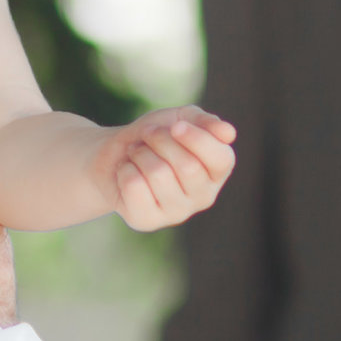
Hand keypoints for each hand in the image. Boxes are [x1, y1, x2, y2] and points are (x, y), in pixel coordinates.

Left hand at [98, 107, 234, 228]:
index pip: (222, 159)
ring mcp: (176, 213)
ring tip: (136, 154)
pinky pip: (134, 185)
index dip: (197, 138)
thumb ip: (204, 122)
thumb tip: (228, 133)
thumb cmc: (152, 137)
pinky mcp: (147, 220)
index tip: (175, 125)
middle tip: (147, 135)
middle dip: (160, 140)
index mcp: (216, 173)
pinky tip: (126, 173)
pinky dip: (124, 169)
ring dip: (140, 154)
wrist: (111, 154)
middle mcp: (203, 197)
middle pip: (187, 166)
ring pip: (158, 174)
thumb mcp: (179, 119)